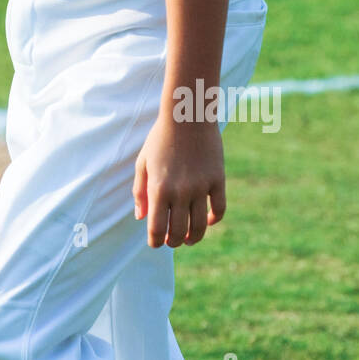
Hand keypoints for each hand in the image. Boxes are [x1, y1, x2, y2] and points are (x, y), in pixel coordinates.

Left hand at [132, 113, 225, 247]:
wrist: (187, 116)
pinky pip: (219, 209)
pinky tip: (208, 221)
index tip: (155, 243)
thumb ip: (140, 191)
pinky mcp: (217, 180)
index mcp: (158, 189)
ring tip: (189, 239)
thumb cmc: (160, 138)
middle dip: (174, 242)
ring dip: (194, 238)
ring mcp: (201, 187)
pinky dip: (214, 220)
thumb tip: (141, 218)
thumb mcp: (143, 162)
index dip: (155, 241)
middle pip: (179, 232)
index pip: (157, 228)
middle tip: (172, 241)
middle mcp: (180, 192)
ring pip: (200, 226)